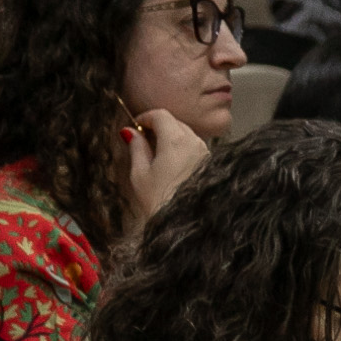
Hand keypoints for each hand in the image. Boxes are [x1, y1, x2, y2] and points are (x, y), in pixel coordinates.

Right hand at [123, 108, 212, 227]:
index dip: (146, 117)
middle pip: (175, 122)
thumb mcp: (140, 174)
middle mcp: (194, 142)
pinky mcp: (210, 164)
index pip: (161, 115)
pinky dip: (181, 148)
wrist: (184, 226)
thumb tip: (130, 131)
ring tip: (155, 153)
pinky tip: (170, 164)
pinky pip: (194, 147)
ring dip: (171, 136)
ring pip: (186, 134)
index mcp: (175, 141)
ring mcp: (205, 153)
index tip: (136, 124)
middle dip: (158, 126)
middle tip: (143, 139)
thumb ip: (136, 148)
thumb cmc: (159, 202)